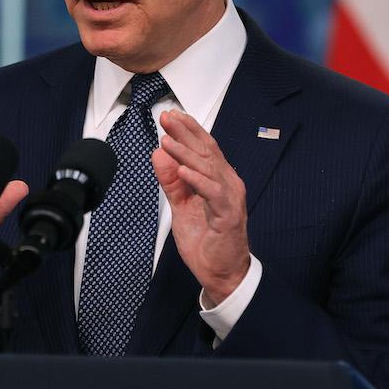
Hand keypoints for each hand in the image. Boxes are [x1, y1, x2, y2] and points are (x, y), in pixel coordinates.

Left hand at [151, 110, 250, 305]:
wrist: (221, 272)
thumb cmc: (206, 239)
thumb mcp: (181, 205)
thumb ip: (171, 181)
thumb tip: (158, 154)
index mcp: (218, 179)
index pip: (204, 148)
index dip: (188, 130)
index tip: (170, 116)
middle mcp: (227, 183)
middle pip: (206, 152)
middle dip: (185, 133)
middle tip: (167, 118)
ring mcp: (230, 198)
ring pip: (207, 169)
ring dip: (186, 153)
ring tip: (167, 141)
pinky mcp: (228, 215)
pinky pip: (213, 193)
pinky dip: (198, 180)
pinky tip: (183, 170)